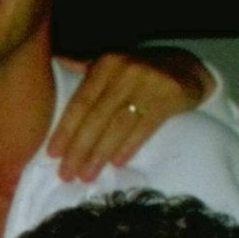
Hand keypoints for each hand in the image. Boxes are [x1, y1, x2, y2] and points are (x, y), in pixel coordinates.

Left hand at [49, 48, 208, 181]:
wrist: (186, 68)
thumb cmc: (137, 74)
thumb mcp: (111, 67)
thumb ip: (84, 68)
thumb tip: (56, 62)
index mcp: (105, 64)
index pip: (80, 102)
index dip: (65, 130)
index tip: (52, 154)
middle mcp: (124, 70)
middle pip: (96, 117)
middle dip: (79, 149)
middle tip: (66, 174)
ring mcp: (149, 82)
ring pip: (118, 125)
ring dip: (100, 154)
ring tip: (86, 175)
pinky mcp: (170, 95)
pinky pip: (144, 126)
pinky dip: (129, 146)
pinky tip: (117, 163)